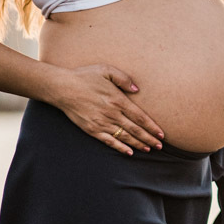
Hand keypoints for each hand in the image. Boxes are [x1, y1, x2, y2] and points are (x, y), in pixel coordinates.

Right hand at [49, 64, 164, 155]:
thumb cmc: (85, 76)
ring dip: (138, 144)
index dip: (152, 127)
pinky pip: (109, 141)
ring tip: (148, 149)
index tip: (161, 134)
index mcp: (118, 100)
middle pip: (135, 129)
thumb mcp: (106, 70)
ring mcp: (101, 123)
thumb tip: (136, 89)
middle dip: (149, 138)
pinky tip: (129, 152)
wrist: (62, 88)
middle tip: (160, 146)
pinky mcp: (91, 129)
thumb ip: (124, 79)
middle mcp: (112, 114)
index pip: (140, 117)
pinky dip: (120, 147)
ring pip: (124, 137)